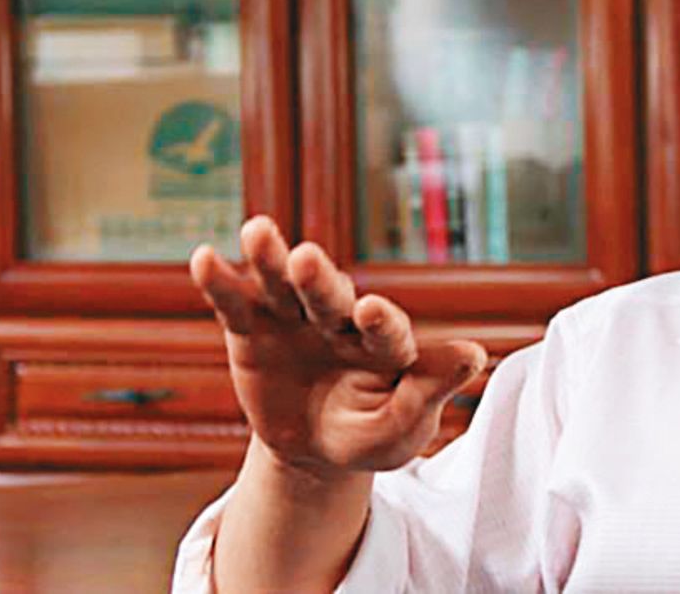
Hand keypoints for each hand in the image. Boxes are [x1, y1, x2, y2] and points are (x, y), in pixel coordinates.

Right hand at [191, 216, 486, 479]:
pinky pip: (235, 303)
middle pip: (330, 296)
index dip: (380, 321)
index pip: (386, 330)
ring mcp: (294, 318)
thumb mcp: (401, 428)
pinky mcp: (252, 328)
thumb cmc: (372, 434)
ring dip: (269, 258)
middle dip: (318, 279)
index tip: (375, 310)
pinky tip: (203, 258)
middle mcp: (341, 319)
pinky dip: (219, 282)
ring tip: (257, 231)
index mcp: (386, 344)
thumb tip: (477, 353)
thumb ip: (430, 390)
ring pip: (281, 284)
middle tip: (307, 260)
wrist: (314, 449)